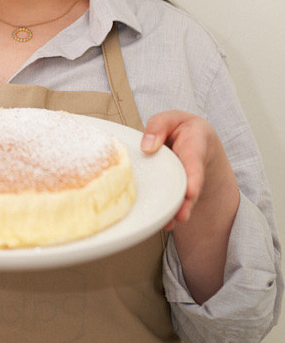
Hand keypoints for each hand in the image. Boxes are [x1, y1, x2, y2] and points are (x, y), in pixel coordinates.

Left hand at [140, 110, 237, 228]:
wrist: (194, 140)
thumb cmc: (182, 128)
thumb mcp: (172, 118)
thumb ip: (158, 126)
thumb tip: (146, 147)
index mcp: (195, 146)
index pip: (195, 161)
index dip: (194, 177)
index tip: (192, 192)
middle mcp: (192, 167)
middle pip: (191, 186)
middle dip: (187, 202)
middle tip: (181, 216)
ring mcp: (185, 181)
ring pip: (183, 198)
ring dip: (177, 211)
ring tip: (169, 223)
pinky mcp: (175, 189)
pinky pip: (173, 201)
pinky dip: (168, 213)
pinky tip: (162, 223)